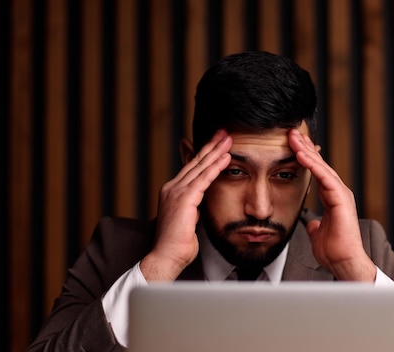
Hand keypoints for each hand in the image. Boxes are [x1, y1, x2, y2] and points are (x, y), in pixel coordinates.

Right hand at [140, 130, 231, 280]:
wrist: (166, 257)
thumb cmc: (177, 244)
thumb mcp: (187, 220)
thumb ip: (192, 208)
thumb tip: (199, 204)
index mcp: (172, 191)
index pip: (192, 168)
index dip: (205, 154)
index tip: (217, 143)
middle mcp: (172, 188)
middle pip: (195, 162)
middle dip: (211, 146)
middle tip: (223, 132)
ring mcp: (176, 192)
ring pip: (200, 167)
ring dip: (216, 151)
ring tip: (228, 139)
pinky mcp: (184, 199)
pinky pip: (204, 179)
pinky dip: (215, 167)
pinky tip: (225, 157)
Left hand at [288, 129, 375, 281]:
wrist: (345, 263)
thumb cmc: (334, 251)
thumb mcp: (320, 234)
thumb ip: (317, 225)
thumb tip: (313, 224)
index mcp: (332, 197)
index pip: (317, 172)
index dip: (305, 157)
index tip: (292, 144)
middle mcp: (338, 192)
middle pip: (319, 164)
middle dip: (305, 147)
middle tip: (292, 132)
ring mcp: (341, 194)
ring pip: (322, 167)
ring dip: (307, 151)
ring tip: (294, 138)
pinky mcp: (342, 199)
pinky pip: (325, 177)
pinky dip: (313, 165)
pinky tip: (302, 154)